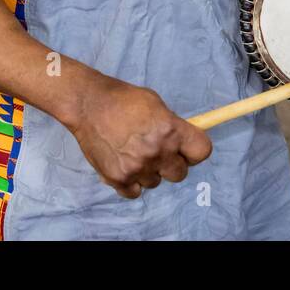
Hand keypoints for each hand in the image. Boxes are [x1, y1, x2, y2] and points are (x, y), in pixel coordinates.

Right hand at [66, 73, 211, 198]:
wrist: (87, 104)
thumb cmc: (122, 98)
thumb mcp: (155, 103)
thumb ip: (171, 124)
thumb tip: (181, 139)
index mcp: (171, 130)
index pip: (201, 152)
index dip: (194, 152)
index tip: (185, 150)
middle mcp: (158, 152)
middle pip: (180, 173)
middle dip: (171, 164)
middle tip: (156, 152)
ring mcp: (138, 167)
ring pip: (155, 182)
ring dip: (148, 172)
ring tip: (132, 153)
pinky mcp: (118, 178)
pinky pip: (135, 192)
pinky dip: (130, 182)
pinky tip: (123, 165)